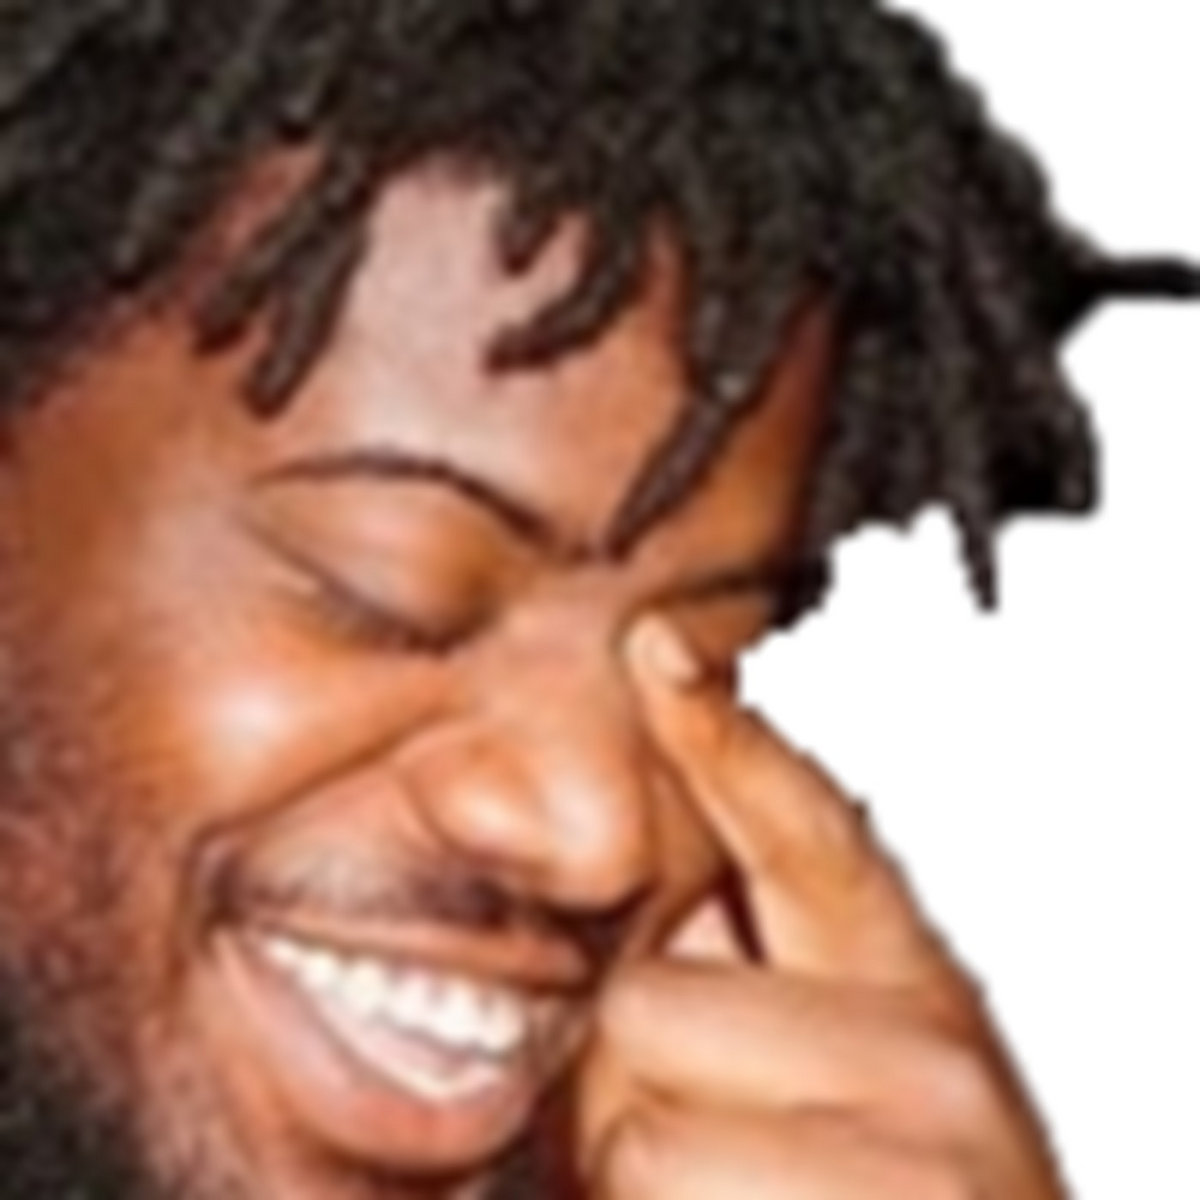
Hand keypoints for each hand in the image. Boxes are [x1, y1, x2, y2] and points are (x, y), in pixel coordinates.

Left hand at [576, 617, 1066, 1198]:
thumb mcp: (870, 1085)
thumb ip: (764, 994)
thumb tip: (667, 926)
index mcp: (920, 992)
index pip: (811, 832)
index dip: (727, 738)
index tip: (656, 648)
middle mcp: (930, 1061)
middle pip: (645, 1012)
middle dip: (634, 1089)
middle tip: (714, 1147)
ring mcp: (912, 1164)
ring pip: (630, 1133)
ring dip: (639, 1186)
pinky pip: (644, 1199)